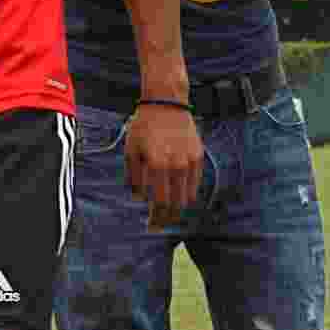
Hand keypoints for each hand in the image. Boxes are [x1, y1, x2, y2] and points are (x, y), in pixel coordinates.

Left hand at [124, 103, 202, 229]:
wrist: (166, 103)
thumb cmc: (144, 126)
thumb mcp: (131, 149)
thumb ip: (134, 177)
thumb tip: (139, 199)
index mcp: (157, 164)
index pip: (159, 202)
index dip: (156, 218)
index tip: (151, 226)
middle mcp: (176, 165)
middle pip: (175, 204)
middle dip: (167, 218)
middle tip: (160, 225)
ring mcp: (189, 161)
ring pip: (187, 197)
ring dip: (178, 208)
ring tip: (169, 214)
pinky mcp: (198, 156)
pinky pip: (195, 183)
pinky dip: (188, 193)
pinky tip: (180, 197)